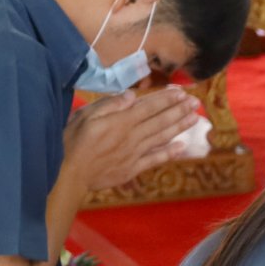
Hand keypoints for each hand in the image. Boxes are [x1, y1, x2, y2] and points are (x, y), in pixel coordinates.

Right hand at [62, 86, 198, 190]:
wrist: (69, 173)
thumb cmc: (73, 140)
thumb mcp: (85, 115)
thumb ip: (110, 104)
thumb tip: (132, 95)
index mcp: (121, 121)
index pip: (149, 107)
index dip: (166, 99)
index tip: (181, 92)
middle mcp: (132, 136)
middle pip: (160, 121)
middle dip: (179, 110)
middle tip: (195, 102)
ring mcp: (134, 153)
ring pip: (161, 137)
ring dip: (179, 127)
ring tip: (195, 118)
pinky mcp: (132, 168)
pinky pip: (154, 159)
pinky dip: (169, 152)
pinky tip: (182, 146)